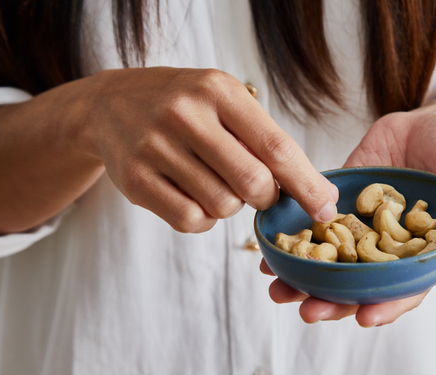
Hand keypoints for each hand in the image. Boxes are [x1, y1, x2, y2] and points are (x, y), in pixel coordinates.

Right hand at [79, 67, 337, 231]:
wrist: (109, 105)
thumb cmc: (186, 107)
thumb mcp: (225, 101)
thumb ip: (265, 140)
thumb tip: (317, 192)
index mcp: (218, 91)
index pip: (275, 147)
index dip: (307, 184)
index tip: (326, 207)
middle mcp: (184, 115)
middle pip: (252, 183)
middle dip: (267, 197)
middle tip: (261, 191)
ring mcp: (154, 147)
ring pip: (222, 206)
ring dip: (231, 206)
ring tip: (216, 182)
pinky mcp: (134, 180)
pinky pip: (190, 221)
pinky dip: (203, 219)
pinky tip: (194, 195)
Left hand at [264, 109, 435, 326]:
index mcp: (419, 255)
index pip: (401, 291)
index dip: (384, 307)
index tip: (363, 318)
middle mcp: (387, 247)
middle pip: (357, 284)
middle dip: (331, 300)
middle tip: (307, 311)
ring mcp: (362, 223)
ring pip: (329, 259)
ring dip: (302, 277)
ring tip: (276, 288)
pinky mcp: (342, 196)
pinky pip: (313, 220)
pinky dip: (293, 235)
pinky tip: (269, 246)